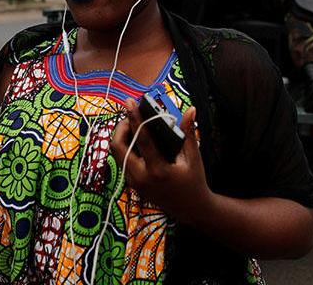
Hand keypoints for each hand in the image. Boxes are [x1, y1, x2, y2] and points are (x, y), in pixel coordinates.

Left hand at [111, 99, 211, 223]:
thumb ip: (189, 132)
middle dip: (121, 127)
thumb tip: (190, 109)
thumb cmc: (194, 181)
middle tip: (132, 115)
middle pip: (118, 146)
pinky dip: (126, 148)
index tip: (129, 102)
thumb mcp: (193, 157)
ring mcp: (135, 182)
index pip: (142, 139)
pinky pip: (122, 161)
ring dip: (122, 137)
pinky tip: (136, 139)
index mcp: (158, 170)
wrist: (191, 209)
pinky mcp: (133, 185)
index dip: (135, 118)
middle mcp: (142, 177)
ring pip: (117, 154)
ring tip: (134, 125)